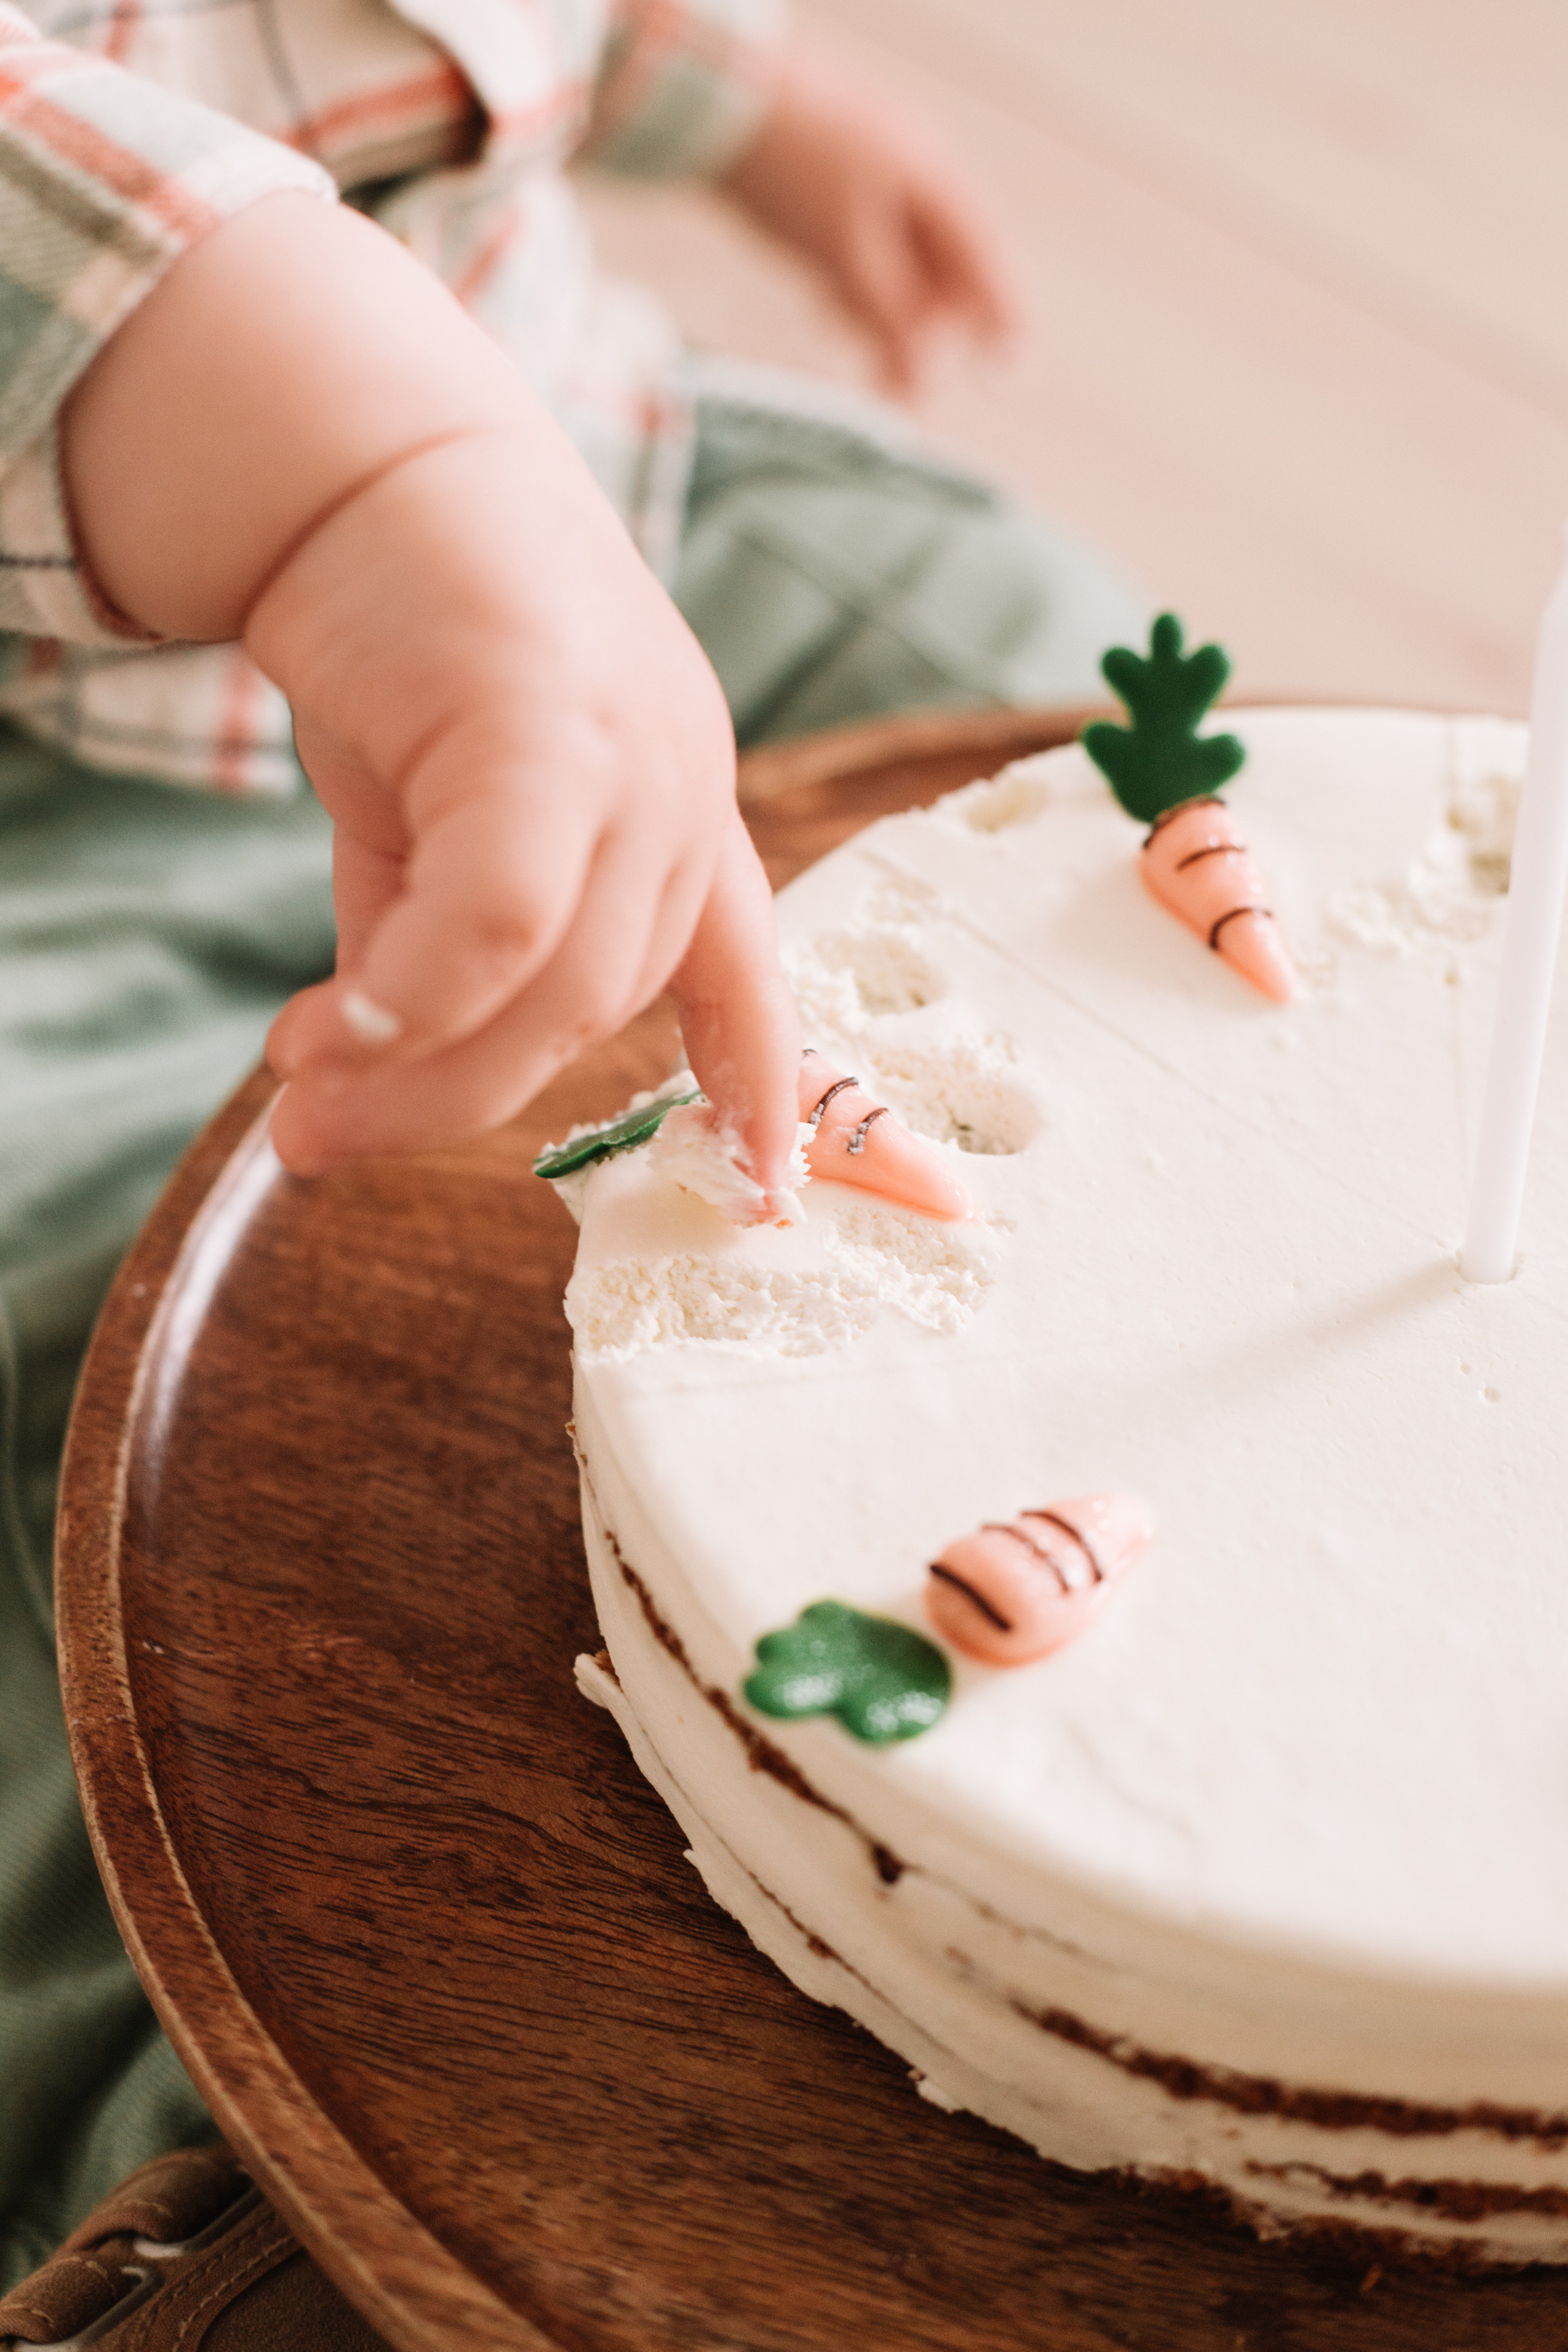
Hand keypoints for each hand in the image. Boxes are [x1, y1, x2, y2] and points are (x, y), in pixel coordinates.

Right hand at [62, 195, 801, 1204]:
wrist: (363, 461)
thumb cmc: (411, 644)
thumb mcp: (427, 824)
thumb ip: (427, 942)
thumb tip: (377, 1065)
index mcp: (680, 823)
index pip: (745, 980)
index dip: (760, 1094)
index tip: (768, 1190)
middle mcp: (684, 798)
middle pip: (599, 1009)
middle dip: (455, 1100)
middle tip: (327, 1141)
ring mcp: (638, 758)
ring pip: (555, 983)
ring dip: (418, 1071)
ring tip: (304, 1107)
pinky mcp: (551, 722)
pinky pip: (501, 913)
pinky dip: (416, 995)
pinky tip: (323, 1038)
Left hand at [721, 49, 1020, 396]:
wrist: (717, 98)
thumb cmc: (793, 172)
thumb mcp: (847, 256)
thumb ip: (890, 319)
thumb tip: (923, 380)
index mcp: (933, 181)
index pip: (982, 258)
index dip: (998, 315)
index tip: (1001, 371)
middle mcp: (913, 172)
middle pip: (940, 266)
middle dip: (923, 328)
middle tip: (896, 386)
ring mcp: (872, 171)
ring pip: (898, 259)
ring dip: (881, 309)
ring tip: (851, 340)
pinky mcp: (832, 178)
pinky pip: (861, 242)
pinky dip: (852, 280)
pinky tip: (826, 303)